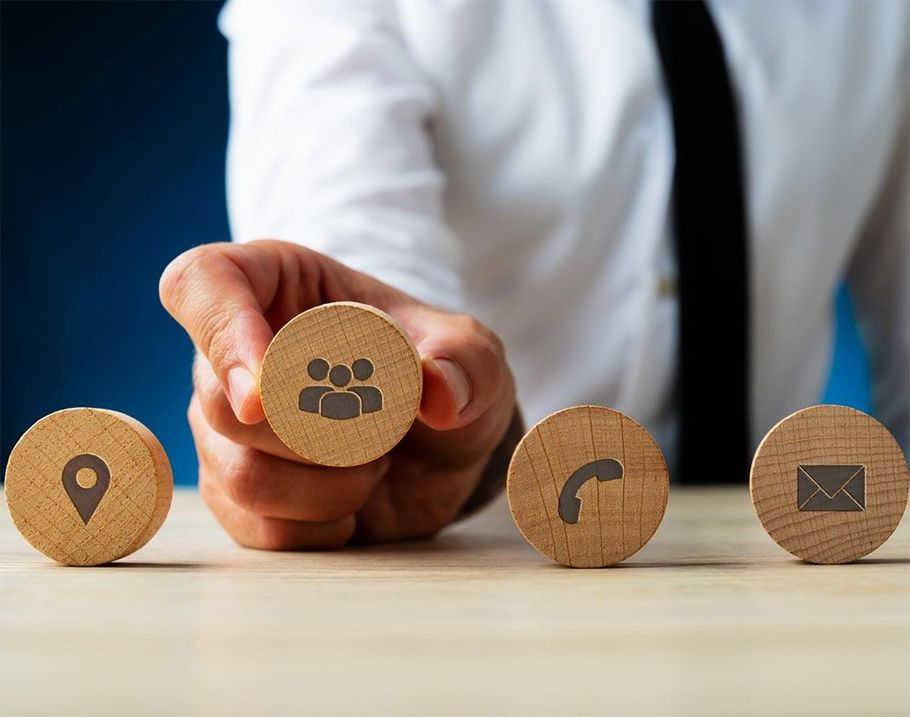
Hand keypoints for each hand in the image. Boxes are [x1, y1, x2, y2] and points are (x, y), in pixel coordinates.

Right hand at [159, 240, 516, 548]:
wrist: (439, 446)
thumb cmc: (439, 373)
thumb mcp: (472, 354)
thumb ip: (467, 361)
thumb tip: (440, 395)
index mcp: (275, 285)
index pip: (201, 284)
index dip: (222, 333)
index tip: (268, 389)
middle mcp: (233, 354)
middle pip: (223, 402)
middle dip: (315, 436)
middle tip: (381, 432)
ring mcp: (227, 427)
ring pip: (239, 473)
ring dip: (327, 487)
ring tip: (374, 464)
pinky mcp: (236, 489)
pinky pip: (254, 525)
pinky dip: (319, 526)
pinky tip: (352, 504)